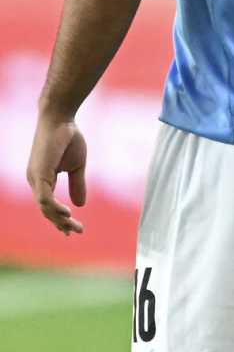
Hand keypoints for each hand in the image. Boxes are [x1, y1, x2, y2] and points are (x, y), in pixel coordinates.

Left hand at [27, 114, 86, 234]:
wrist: (61, 118)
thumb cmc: (69, 138)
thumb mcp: (77, 166)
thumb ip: (77, 184)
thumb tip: (80, 205)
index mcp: (43, 180)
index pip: (49, 205)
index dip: (60, 219)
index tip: (72, 230)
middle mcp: (36, 182)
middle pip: (46, 210)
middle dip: (61, 223)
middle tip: (77, 232)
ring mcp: (35, 178)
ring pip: (44, 207)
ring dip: (59, 219)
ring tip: (74, 227)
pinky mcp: (39, 174)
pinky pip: (44, 197)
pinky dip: (54, 207)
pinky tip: (68, 213)